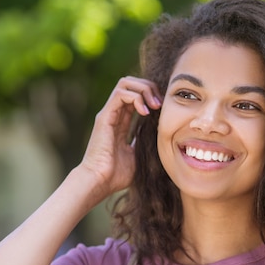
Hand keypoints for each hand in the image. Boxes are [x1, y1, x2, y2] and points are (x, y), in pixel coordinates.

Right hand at [79, 76, 161, 198]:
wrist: (100, 182)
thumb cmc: (117, 175)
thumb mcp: (138, 155)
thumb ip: (145, 142)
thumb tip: (160, 136)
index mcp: (121, 122)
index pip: (136, 96)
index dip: (151, 95)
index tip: (164, 108)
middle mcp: (114, 114)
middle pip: (131, 84)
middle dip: (149, 87)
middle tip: (160, 104)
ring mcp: (108, 113)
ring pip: (125, 83)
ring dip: (144, 89)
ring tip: (154, 105)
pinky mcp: (104, 116)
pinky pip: (120, 93)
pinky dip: (136, 97)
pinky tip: (145, 111)